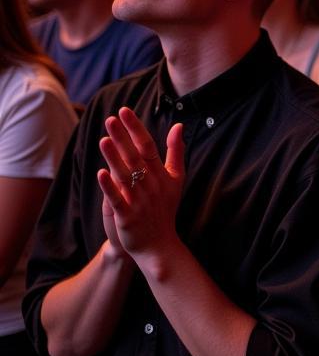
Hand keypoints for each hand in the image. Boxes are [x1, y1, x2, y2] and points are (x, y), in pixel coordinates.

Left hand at [97, 108, 184, 260]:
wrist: (159, 244)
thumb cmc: (165, 208)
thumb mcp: (176, 178)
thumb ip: (176, 151)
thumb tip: (179, 125)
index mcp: (161, 174)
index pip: (148, 146)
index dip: (136, 128)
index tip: (125, 111)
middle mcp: (151, 185)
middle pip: (136, 157)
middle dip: (123, 137)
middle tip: (111, 119)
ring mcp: (139, 200)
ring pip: (126, 175)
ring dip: (115, 157)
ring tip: (104, 140)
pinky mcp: (128, 216)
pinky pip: (118, 199)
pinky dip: (110, 187)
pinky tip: (101, 173)